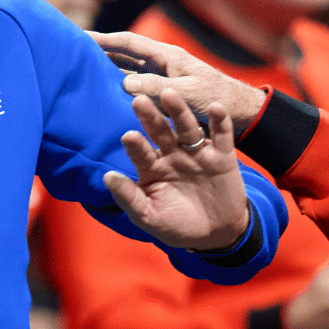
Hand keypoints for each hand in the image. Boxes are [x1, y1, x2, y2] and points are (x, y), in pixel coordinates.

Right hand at [92, 31, 266, 134]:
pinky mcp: (164, 95)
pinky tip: (106, 97)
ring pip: (128, 71)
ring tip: (82, 73)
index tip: (80, 36)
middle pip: (124, 55)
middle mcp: (161, 64)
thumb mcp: (187, 93)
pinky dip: (120, 89)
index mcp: (167, 56)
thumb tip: (123, 82)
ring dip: (107, 71)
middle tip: (73, 53)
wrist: (240, 112)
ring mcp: (162, 79)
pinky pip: (136, 89)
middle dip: (100, 52)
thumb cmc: (216, 100)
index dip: (104, 39)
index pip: (129, 43)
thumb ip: (156, 88)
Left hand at [103, 87, 250, 250]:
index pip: (141, 152)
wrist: (216, 235)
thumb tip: (107, 177)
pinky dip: (220, 121)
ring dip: (179, 111)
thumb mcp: (149, 216)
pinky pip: (222, 136)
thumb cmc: (176, 225)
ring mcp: (197, 153)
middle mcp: (172, 154)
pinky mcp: (222, 156)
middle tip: (139, 100)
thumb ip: (129, 198)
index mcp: (152, 167)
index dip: (135, 145)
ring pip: (187, 128)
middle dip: (151, 116)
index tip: (128, 136)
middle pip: (160, 131)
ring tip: (170, 94)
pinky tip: (215, 106)